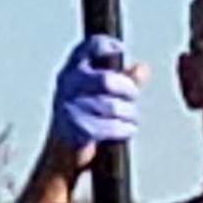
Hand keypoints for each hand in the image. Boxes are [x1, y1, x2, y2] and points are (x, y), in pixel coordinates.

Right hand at [44, 35, 138, 176]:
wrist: (60, 156)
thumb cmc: (83, 119)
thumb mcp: (99, 93)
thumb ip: (122, 79)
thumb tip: (141, 68)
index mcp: (71, 70)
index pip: (89, 46)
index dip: (109, 46)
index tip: (121, 52)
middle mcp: (67, 85)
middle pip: (108, 80)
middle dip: (128, 90)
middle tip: (132, 97)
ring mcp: (69, 107)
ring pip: (113, 106)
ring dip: (129, 113)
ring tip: (130, 118)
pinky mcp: (76, 129)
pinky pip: (111, 126)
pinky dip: (125, 129)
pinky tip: (127, 129)